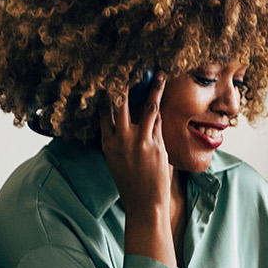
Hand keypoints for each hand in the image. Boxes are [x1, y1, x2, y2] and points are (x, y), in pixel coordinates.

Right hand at [98, 73, 174, 266]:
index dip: (105, 93)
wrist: (143, 204)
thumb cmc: (132, 183)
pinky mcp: (154, 145)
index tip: (108, 78)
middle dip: (122, 83)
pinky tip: (165, 90)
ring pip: (144, 106)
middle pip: (118, 104)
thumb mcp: (118, 161)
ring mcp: (137, 141)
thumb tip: (127, 126)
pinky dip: (160, 102)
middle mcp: (119, 139)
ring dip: (152, 87)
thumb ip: (121, 141)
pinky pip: (157, 118)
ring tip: (158, 72)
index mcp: (107, 143)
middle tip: (127, 64)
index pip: (103, 112)